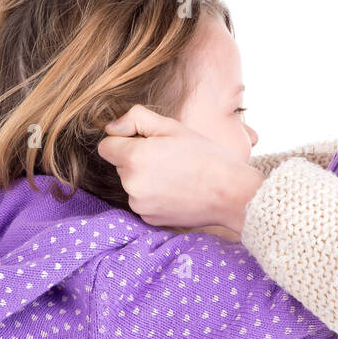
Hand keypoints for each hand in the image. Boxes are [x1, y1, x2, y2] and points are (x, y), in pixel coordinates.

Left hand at [97, 105, 263, 233]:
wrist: (231, 193)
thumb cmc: (205, 155)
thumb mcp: (172, 126)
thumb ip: (136, 119)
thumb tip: (111, 127)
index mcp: (133, 158)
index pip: (106, 146)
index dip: (125, 139)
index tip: (147, 141)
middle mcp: (131, 184)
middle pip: (120, 165)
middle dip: (136, 159)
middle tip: (169, 157)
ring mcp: (139, 205)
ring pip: (131, 184)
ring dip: (145, 178)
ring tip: (176, 175)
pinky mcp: (149, 219)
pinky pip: (142, 201)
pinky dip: (154, 196)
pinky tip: (177, 191)